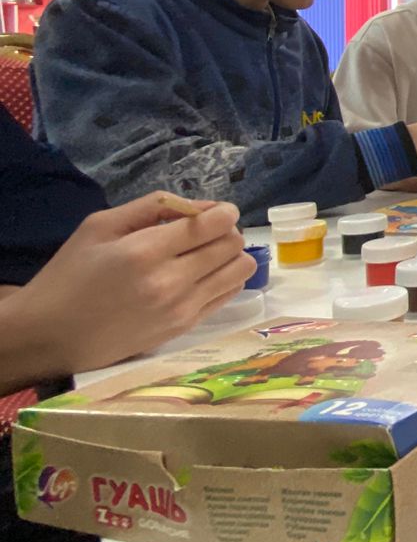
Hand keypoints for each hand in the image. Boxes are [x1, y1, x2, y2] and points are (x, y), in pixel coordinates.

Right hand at [17, 193, 254, 376]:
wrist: (51, 335)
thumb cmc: (70, 274)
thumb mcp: (100, 225)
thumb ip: (154, 206)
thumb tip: (202, 206)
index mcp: (145, 251)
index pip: (214, 224)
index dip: (224, 211)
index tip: (215, 211)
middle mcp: (170, 282)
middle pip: (232, 245)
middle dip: (226, 230)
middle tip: (205, 232)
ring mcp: (181, 308)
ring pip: (240, 271)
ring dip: (231, 256)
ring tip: (206, 254)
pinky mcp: (184, 327)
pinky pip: (228, 295)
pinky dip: (224, 279)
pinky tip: (201, 275)